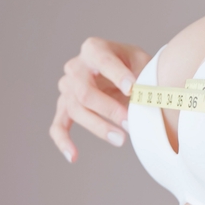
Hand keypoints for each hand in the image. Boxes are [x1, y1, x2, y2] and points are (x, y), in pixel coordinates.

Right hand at [51, 37, 150, 162]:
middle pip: (84, 91)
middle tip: (130, 122)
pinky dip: (63, 141)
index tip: (132, 88)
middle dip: (108, 108)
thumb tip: (146, 96)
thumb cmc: (134, 66)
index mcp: (94, 48)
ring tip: (121, 139)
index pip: (103, 61)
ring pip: (75, 110)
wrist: (124, 74)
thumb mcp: (142, 62)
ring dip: (98, 127)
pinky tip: (73, 156)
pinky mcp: (65, 107)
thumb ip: (142, 75)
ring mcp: (67, 88)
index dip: (117, 75)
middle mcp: (75, 67)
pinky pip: (58, 125)